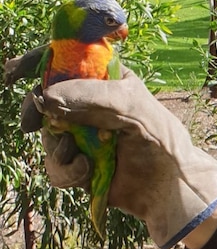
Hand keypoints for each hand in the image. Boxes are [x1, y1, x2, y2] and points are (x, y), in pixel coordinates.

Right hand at [31, 68, 216, 248]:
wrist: (170, 188)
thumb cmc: (161, 140)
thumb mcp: (133, 109)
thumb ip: (93, 98)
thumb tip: (46, 97)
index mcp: (106, 80)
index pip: (67, 60)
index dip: (37, 62)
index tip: (15, 72)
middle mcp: (90, 104)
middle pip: (45, 98)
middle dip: (36, 111)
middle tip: (33, 124)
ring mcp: (82, 134)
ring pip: (47, 135)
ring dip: (57, 148)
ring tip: (82, 156)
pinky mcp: (79, 163)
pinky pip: (55, 165)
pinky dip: (65, 171)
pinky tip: (85, 172)